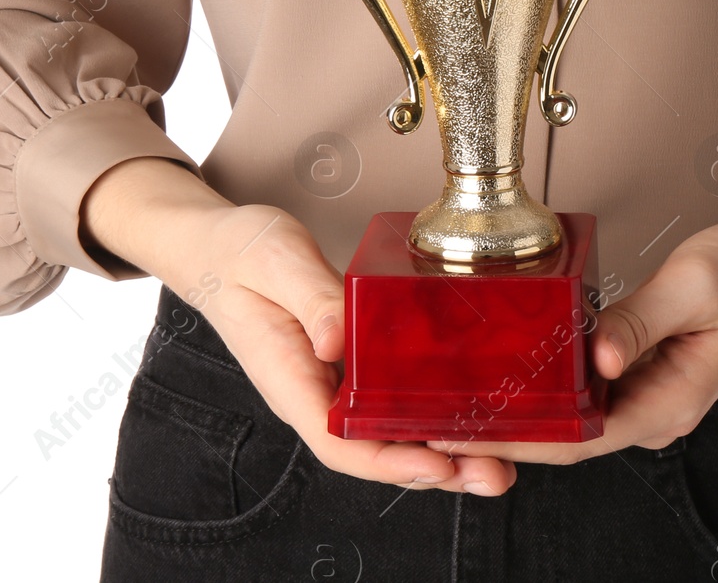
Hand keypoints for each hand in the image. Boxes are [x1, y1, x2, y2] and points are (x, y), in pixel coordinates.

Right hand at [82, 157, 515, 495]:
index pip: (339, 442)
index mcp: (290, 378)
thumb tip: (339, 340)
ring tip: (499, 460)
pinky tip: (472, 415)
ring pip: (388, 433)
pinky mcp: (350, 365)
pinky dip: (431, 415)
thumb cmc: (240, 251)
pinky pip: (390, 402)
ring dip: (443, 451)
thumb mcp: (275, 260)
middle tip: (495, 474)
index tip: (438, 465)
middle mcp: (314, 392)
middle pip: (375, 451)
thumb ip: (309, 298)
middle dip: (436, 470)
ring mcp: (332, 383)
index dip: (390, 461)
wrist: (218, 245)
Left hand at [435, 151, 717, 463]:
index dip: (515, 441)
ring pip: (572, 420)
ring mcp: (646, 397)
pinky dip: (544, 390)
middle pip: (565, 440)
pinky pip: (584, 393)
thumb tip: (596, 359)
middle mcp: (654, 412)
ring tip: (453, 401)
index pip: (577, 440)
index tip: (461, 432)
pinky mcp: (639, 375)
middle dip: (503, 435)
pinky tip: (504, 373)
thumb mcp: (694, 286)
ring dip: (518, 415)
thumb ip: (640, 320)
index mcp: (669, 403)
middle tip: (434, 420)